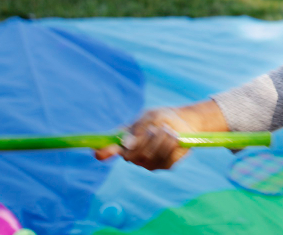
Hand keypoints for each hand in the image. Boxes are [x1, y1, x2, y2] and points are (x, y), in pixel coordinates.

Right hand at [94, 99, 228, 170]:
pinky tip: (174, 138)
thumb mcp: (151, 117)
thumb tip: (125, 144)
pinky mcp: (164, 166)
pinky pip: (165, 160)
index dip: (103, 151)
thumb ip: (139, 129)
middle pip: (131, 156)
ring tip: (167, 130)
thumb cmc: (162, 118)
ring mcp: (148, 162)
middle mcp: (134, 154)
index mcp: (125, 140)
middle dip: (146, 140)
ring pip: (149, 157)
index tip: (98, 152)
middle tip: (157, 128)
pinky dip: (171, 146)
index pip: (109, 149)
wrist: (184, 122)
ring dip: (161, 140)